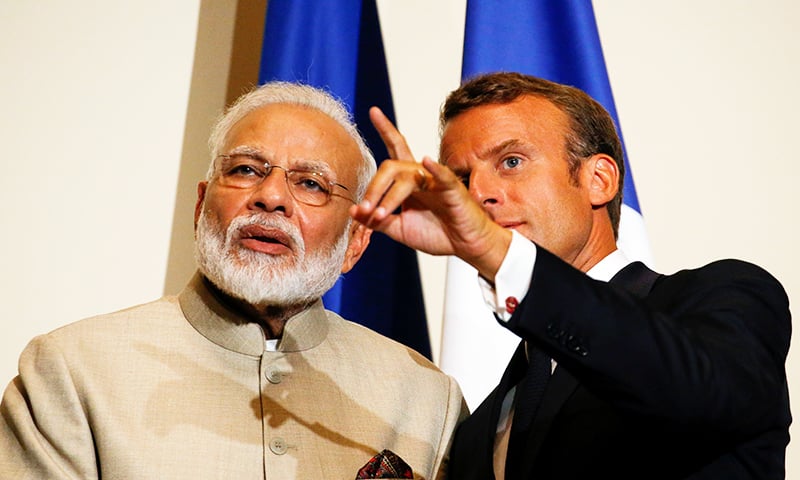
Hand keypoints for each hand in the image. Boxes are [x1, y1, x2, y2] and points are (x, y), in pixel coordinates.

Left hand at [350, 107, 511, 280]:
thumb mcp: (399, 229)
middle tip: (365, 211)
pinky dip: (435, 168)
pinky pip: (443, 176)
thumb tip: (353, 211)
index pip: (395, 150)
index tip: (373, 111)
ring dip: (390, 196)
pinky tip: (426, 161)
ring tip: (379, 215)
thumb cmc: (436, 234)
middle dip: (373, 188)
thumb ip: (377, 220)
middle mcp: (421, 176)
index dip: (385, 129)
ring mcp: (437, 181)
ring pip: (408, 177)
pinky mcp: (453, 190)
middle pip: (391, 167)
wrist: (465, 246)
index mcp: (408, 181)